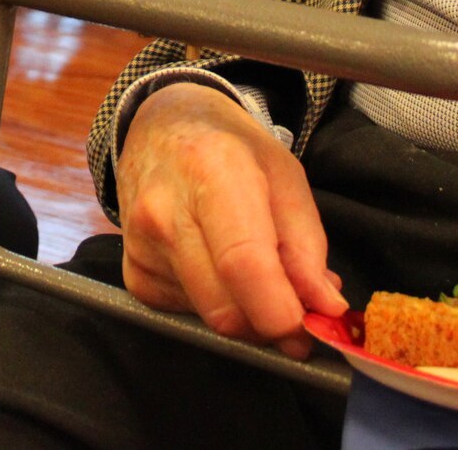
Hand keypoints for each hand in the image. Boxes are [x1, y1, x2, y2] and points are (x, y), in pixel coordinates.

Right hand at [115, 81, 345, 359]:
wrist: (161, 129)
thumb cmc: (230, 148)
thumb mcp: (285, 176)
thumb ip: (307, 247)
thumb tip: (324, 310)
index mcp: (212, 171)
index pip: (243, 261)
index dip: (281, 311)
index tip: (311, 328)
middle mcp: (165, 211)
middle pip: (225, 307)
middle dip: (271, 324)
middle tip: (298, 313)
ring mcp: (142, 245)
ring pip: (209, 318)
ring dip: (246, 316)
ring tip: (258, 278)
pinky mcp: (132, 273)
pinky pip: (186, 315)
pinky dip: (216, 305)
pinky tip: (218, 270)